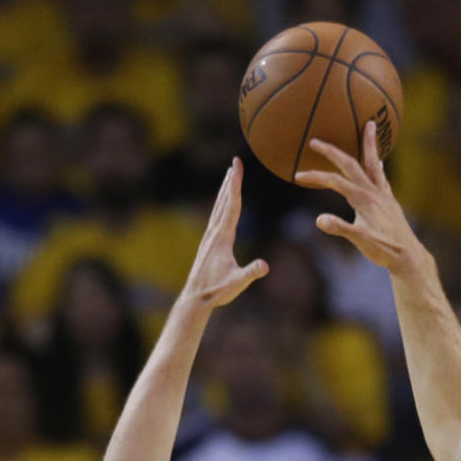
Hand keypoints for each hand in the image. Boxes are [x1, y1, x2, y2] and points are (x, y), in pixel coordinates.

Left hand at [181, 157, 267, 309]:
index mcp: (223, 237)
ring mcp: (209, 237)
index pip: (232, 205)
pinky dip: (221, 206)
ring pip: (218, 208)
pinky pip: (216, 218)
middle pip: (224, 201)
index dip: (236, 184)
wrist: (195, 298)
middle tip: (235, 162)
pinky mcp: (208, 243)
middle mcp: (214, 232)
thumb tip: (265, 266)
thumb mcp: (237, 283)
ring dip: (225, 191)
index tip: (237, 165)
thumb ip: (251, 273)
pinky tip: (222, 206)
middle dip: (231, 181)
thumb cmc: (217, 291)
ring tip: (229, 177)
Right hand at [295, 121, 424, 274]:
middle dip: (331, 152)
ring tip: (370, 124)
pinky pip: (382, 175)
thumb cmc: (384, 250)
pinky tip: (379, 160)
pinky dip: (378, 163)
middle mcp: (373, 191)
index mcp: (363, 198)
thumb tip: (319, 220)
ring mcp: (383, 194)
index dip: (315, 177)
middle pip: (350, 164)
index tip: (297, 176)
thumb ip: (340, 228)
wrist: (408, 256)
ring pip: (373, 162)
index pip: (333, 181)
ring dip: (369, 143)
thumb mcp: (360, 241)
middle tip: (316, 140)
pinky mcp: (390, 200)